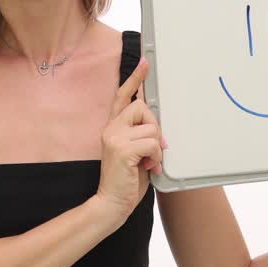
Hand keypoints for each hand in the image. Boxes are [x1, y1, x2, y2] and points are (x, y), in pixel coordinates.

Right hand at [94, 57, 166, 222]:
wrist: (111, 204)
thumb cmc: (125, 181)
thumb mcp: (135, 152)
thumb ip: (141, 135)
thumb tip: (156, 124)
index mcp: (113, 127)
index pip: (122, 96)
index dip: (134, 78)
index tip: (145, 62)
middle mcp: (110, 128)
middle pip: (142, 108)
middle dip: (155, 127)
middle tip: (155, 149)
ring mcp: (114, 137)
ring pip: (151, 127)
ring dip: (157, 148)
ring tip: (149, 162)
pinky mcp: (122, 148)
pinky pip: (152, 142)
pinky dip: (156, 156)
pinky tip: (148, 167)